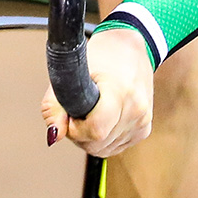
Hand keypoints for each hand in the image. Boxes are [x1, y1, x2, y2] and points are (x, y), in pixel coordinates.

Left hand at [41, 27, 153, 157]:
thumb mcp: (71, 73)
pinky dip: (103, 139)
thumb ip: (54, 106)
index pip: (95, 130)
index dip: (75, 128)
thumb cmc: (101, 56)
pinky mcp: (144, 130)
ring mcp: (142, 121)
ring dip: (89, 138)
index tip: (70, 114)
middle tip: (76, 111)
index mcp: (120, 92)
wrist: (130, 47)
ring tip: (89, 112)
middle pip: (97, 144)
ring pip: (104, 150)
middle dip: (79, 134)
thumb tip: (53, 136)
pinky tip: (102, 118)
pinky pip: (115, 147)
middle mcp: (136, 110)